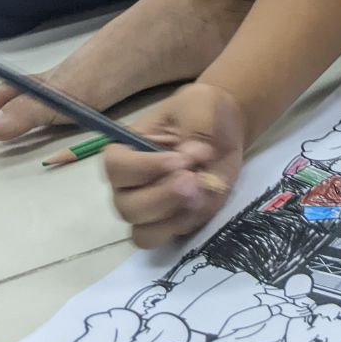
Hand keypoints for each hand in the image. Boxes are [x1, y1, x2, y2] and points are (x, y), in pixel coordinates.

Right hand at [104, 82, 245, 247]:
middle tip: (193, 178)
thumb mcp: (200, 104)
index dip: (145, 168)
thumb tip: (191, 154)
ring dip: (174, 216)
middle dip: (162, 197)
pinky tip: (205, 200)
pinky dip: (187, 224)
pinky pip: (168, 238)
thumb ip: (195, 127)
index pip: (116, 167)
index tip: (179, 160)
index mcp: (126, 150)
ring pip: (144, 232)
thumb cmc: (201, 111)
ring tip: (202, 190)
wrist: (224, 129)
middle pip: (128, 207)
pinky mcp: (171, 222)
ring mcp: (149, 208)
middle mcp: (129, 185)